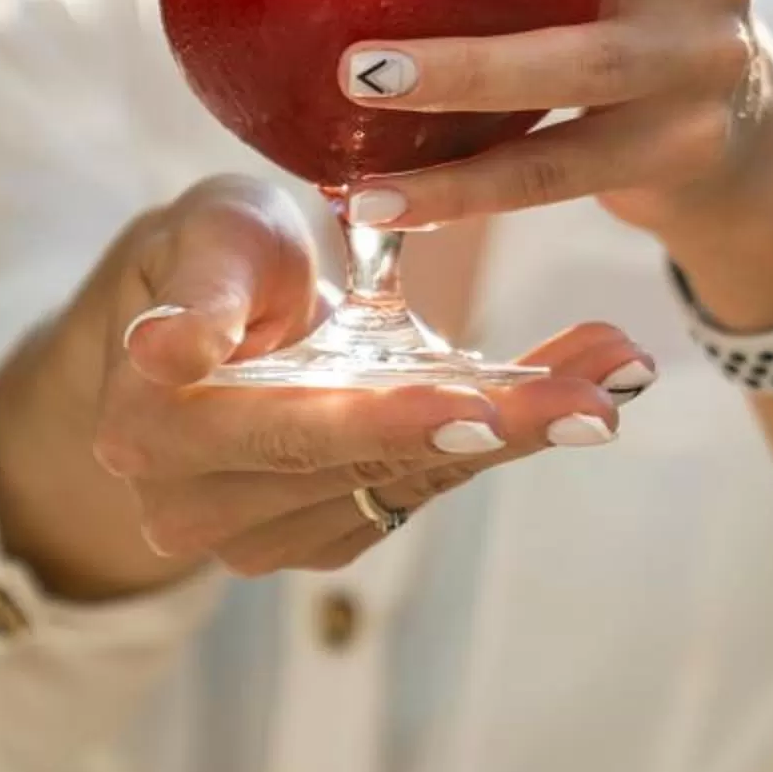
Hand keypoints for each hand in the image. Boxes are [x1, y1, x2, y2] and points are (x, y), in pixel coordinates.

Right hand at [0, 175, 650, 592]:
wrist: (213, 304)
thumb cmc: (216, 250)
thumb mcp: (210, 237)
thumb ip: (201, 291)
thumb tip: (171, 349)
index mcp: (154, 428)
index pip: (290, 431)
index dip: (388, 422)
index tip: (481, 411)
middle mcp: (197, 505)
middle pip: (370, 466)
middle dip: (499, 424)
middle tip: (604, 391)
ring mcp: (263, 533)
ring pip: (417, 481)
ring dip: (527, 424)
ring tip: (618, 364)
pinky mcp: (325, 533)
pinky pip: (430, 485)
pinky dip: (510, 432)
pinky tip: (587, 385)